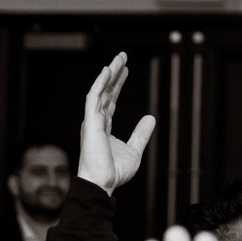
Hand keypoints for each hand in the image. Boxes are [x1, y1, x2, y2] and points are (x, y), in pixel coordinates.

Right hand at [77, 52, 155, 195]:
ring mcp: (92, 121)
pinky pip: (94, 98)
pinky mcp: (90, 122)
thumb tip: (150, 118)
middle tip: (122, 57)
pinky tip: (108, 71)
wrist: (103, 183)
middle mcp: (96, 121)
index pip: (110, 100)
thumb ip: (141, 133)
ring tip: (119, 58)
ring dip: (109, 73)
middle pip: (105, 92)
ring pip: (100, 90)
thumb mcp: (135, 149)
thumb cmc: (114, 171)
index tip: (125, 70)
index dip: (117, 84)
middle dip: (114, 74)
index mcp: (103, 127)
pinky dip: (100, 83)